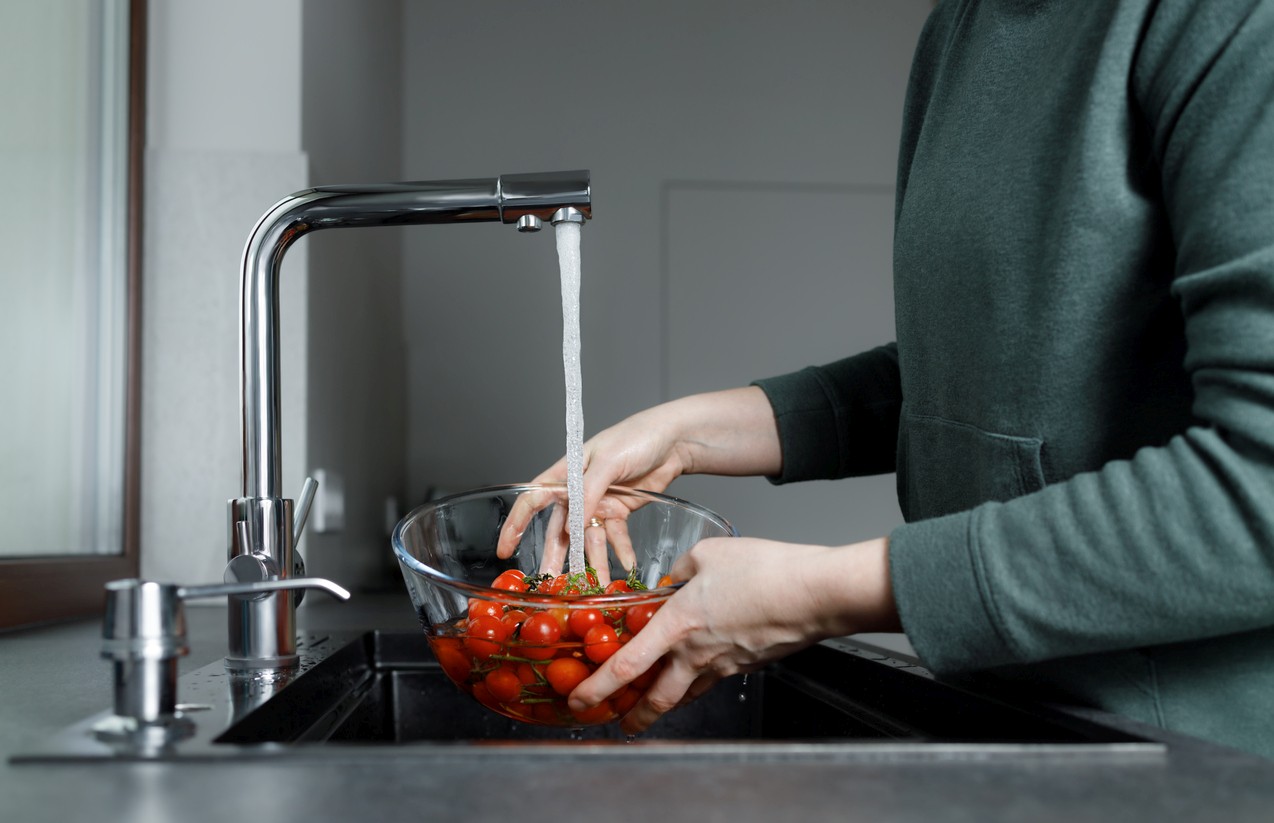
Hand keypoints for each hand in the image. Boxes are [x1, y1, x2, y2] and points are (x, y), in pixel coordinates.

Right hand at [496, 387, 782, 574]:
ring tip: (596, 585)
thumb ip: (589, 492)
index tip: (505, 550)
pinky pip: (615, 536)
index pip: (533, 499)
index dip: (516, 524)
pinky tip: (626, 566)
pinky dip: (620, 551)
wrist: (675, 439)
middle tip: (551, 583)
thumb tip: (571, 525)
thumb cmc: (638, 436)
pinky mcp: (620, 510)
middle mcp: (579, 490)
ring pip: (589, 538)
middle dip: (556, 556)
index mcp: (568, 473)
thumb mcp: (610, 461)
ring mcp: (600, 502)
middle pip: (561, 528)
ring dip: (592, 561)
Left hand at [567, 535, 898, 733]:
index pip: (627, 664)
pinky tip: (699, 669)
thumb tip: (673, 577)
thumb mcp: (710, 552)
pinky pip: (714, 678)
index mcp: (678, 624)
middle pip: (656, 697)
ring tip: (651, 707)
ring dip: (664, 704)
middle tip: (618, 723)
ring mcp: (725, 663)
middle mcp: (697, 653)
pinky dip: (698, 680)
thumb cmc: (766, 570)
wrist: (815, 594)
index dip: (597, 687)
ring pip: (686, 693)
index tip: (580, 699)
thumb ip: (682, 567)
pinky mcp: (747, 663)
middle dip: (632, 715)